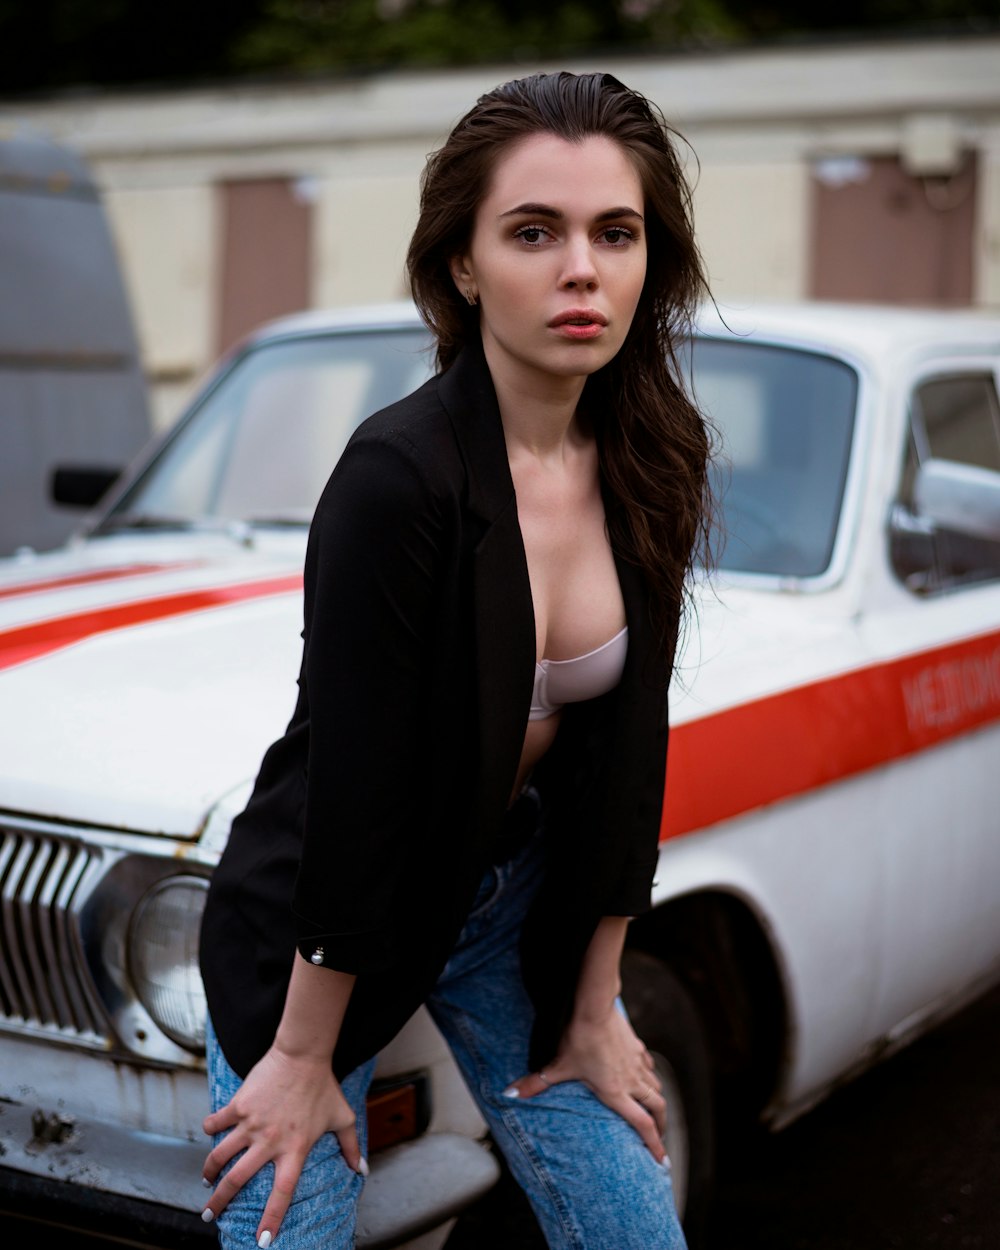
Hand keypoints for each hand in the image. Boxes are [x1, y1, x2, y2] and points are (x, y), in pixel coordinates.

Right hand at [201, 1044, 365, 1245]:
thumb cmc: (324, 1086)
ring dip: (210, 1170)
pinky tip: (208, 1130)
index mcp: (295, 1150)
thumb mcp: (343, 1116)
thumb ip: (350, 1145)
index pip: (282, 1193)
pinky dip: (210, 1127)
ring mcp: (252, 1123)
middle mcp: (270, 1142)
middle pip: (238, 1180)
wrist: (303, 1054)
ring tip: (206, 1180)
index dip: (271, 1218)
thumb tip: (362, 1169)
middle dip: (220, 1201)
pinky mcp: (240, 1105)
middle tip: (209, 1215)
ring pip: (220, 1155)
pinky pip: (217, 1121)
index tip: (262, 1240)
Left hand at [503, 1005, 665, 1162]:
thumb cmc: (578, 1039)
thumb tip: (509, 1094)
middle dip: (661, 1127)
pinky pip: (649, 1067)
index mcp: (616, 1093)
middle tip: (659, 1138)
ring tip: (654, 1111)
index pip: (642, 1124)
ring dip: (657, 1103)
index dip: (654, 1145)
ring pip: (656, 1087)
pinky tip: (644, 1076)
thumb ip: (536, 1083)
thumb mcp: (558, 1065)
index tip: (662, 1160)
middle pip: (658, 1109)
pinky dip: (650, 1076)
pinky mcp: (637, 1047)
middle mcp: (632, 1081)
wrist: (595, 1008)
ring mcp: (637, 1063)